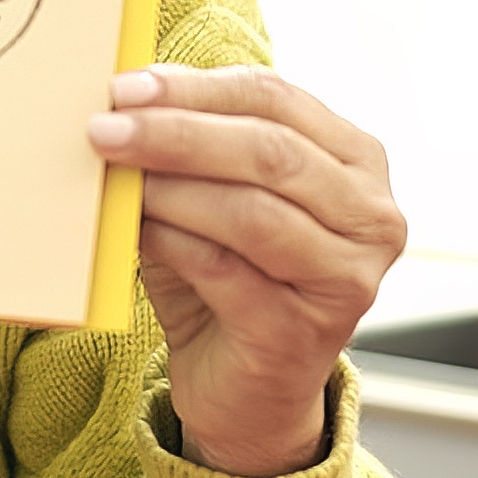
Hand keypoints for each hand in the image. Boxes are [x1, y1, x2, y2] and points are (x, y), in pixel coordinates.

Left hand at [85, 66, 406, 477]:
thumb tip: (121, 100)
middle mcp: (372, 217)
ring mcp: (347, 278)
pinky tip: (133, 230)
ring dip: (170, 187)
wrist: (244, 391)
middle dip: (177, 132)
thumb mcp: (214, 199)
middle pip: (269, 151)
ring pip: (251, 211)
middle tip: (105, 128)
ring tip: (113, 177)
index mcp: (357, 163)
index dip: (196, 88)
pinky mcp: (304, 331)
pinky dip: (171, 242)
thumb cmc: (228, 281)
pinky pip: (225, 269)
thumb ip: (188, 149)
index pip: (276, 99)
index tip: (125, 85)